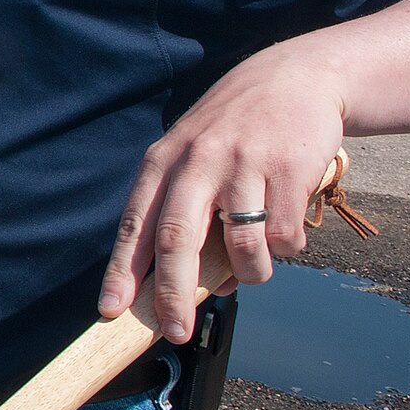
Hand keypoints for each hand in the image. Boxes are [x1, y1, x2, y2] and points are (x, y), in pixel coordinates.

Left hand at [99, 43, 344, 342]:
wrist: (298, 77)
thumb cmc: (238, 130)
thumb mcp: (197, 157)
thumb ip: (189, 215)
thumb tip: (199, 288)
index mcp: (164, 160)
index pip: (135, 223)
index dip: (122, 270)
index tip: (111, 310)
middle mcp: (198, 160)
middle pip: (176, 239)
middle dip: (172, 294)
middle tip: (175, 331)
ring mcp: (244, 163)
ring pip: (240, 246)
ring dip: (249, 275)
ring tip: (255, 273)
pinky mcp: (289, 169)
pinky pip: (284, 236)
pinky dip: (286, 250)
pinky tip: (287, 234)